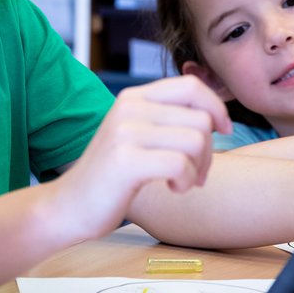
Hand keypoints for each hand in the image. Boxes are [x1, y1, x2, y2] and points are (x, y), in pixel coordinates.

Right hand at [52, 75, 230, 240]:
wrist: (69, 206)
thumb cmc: (112, 176)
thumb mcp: (136, 135)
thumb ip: (166, 120)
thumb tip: (216, 116)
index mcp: (134, 97)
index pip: (191, 86)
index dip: (217, 108)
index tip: (223, 132)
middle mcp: (129, 107)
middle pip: (201, 119)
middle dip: (208, 152)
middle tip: (194, 173)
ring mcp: (125, 131)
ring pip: (196, 140)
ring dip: (199, 169)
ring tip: (181, 182)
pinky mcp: (125, 160)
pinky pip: (181, 164)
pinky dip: (186, 182)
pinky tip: (172, 189)